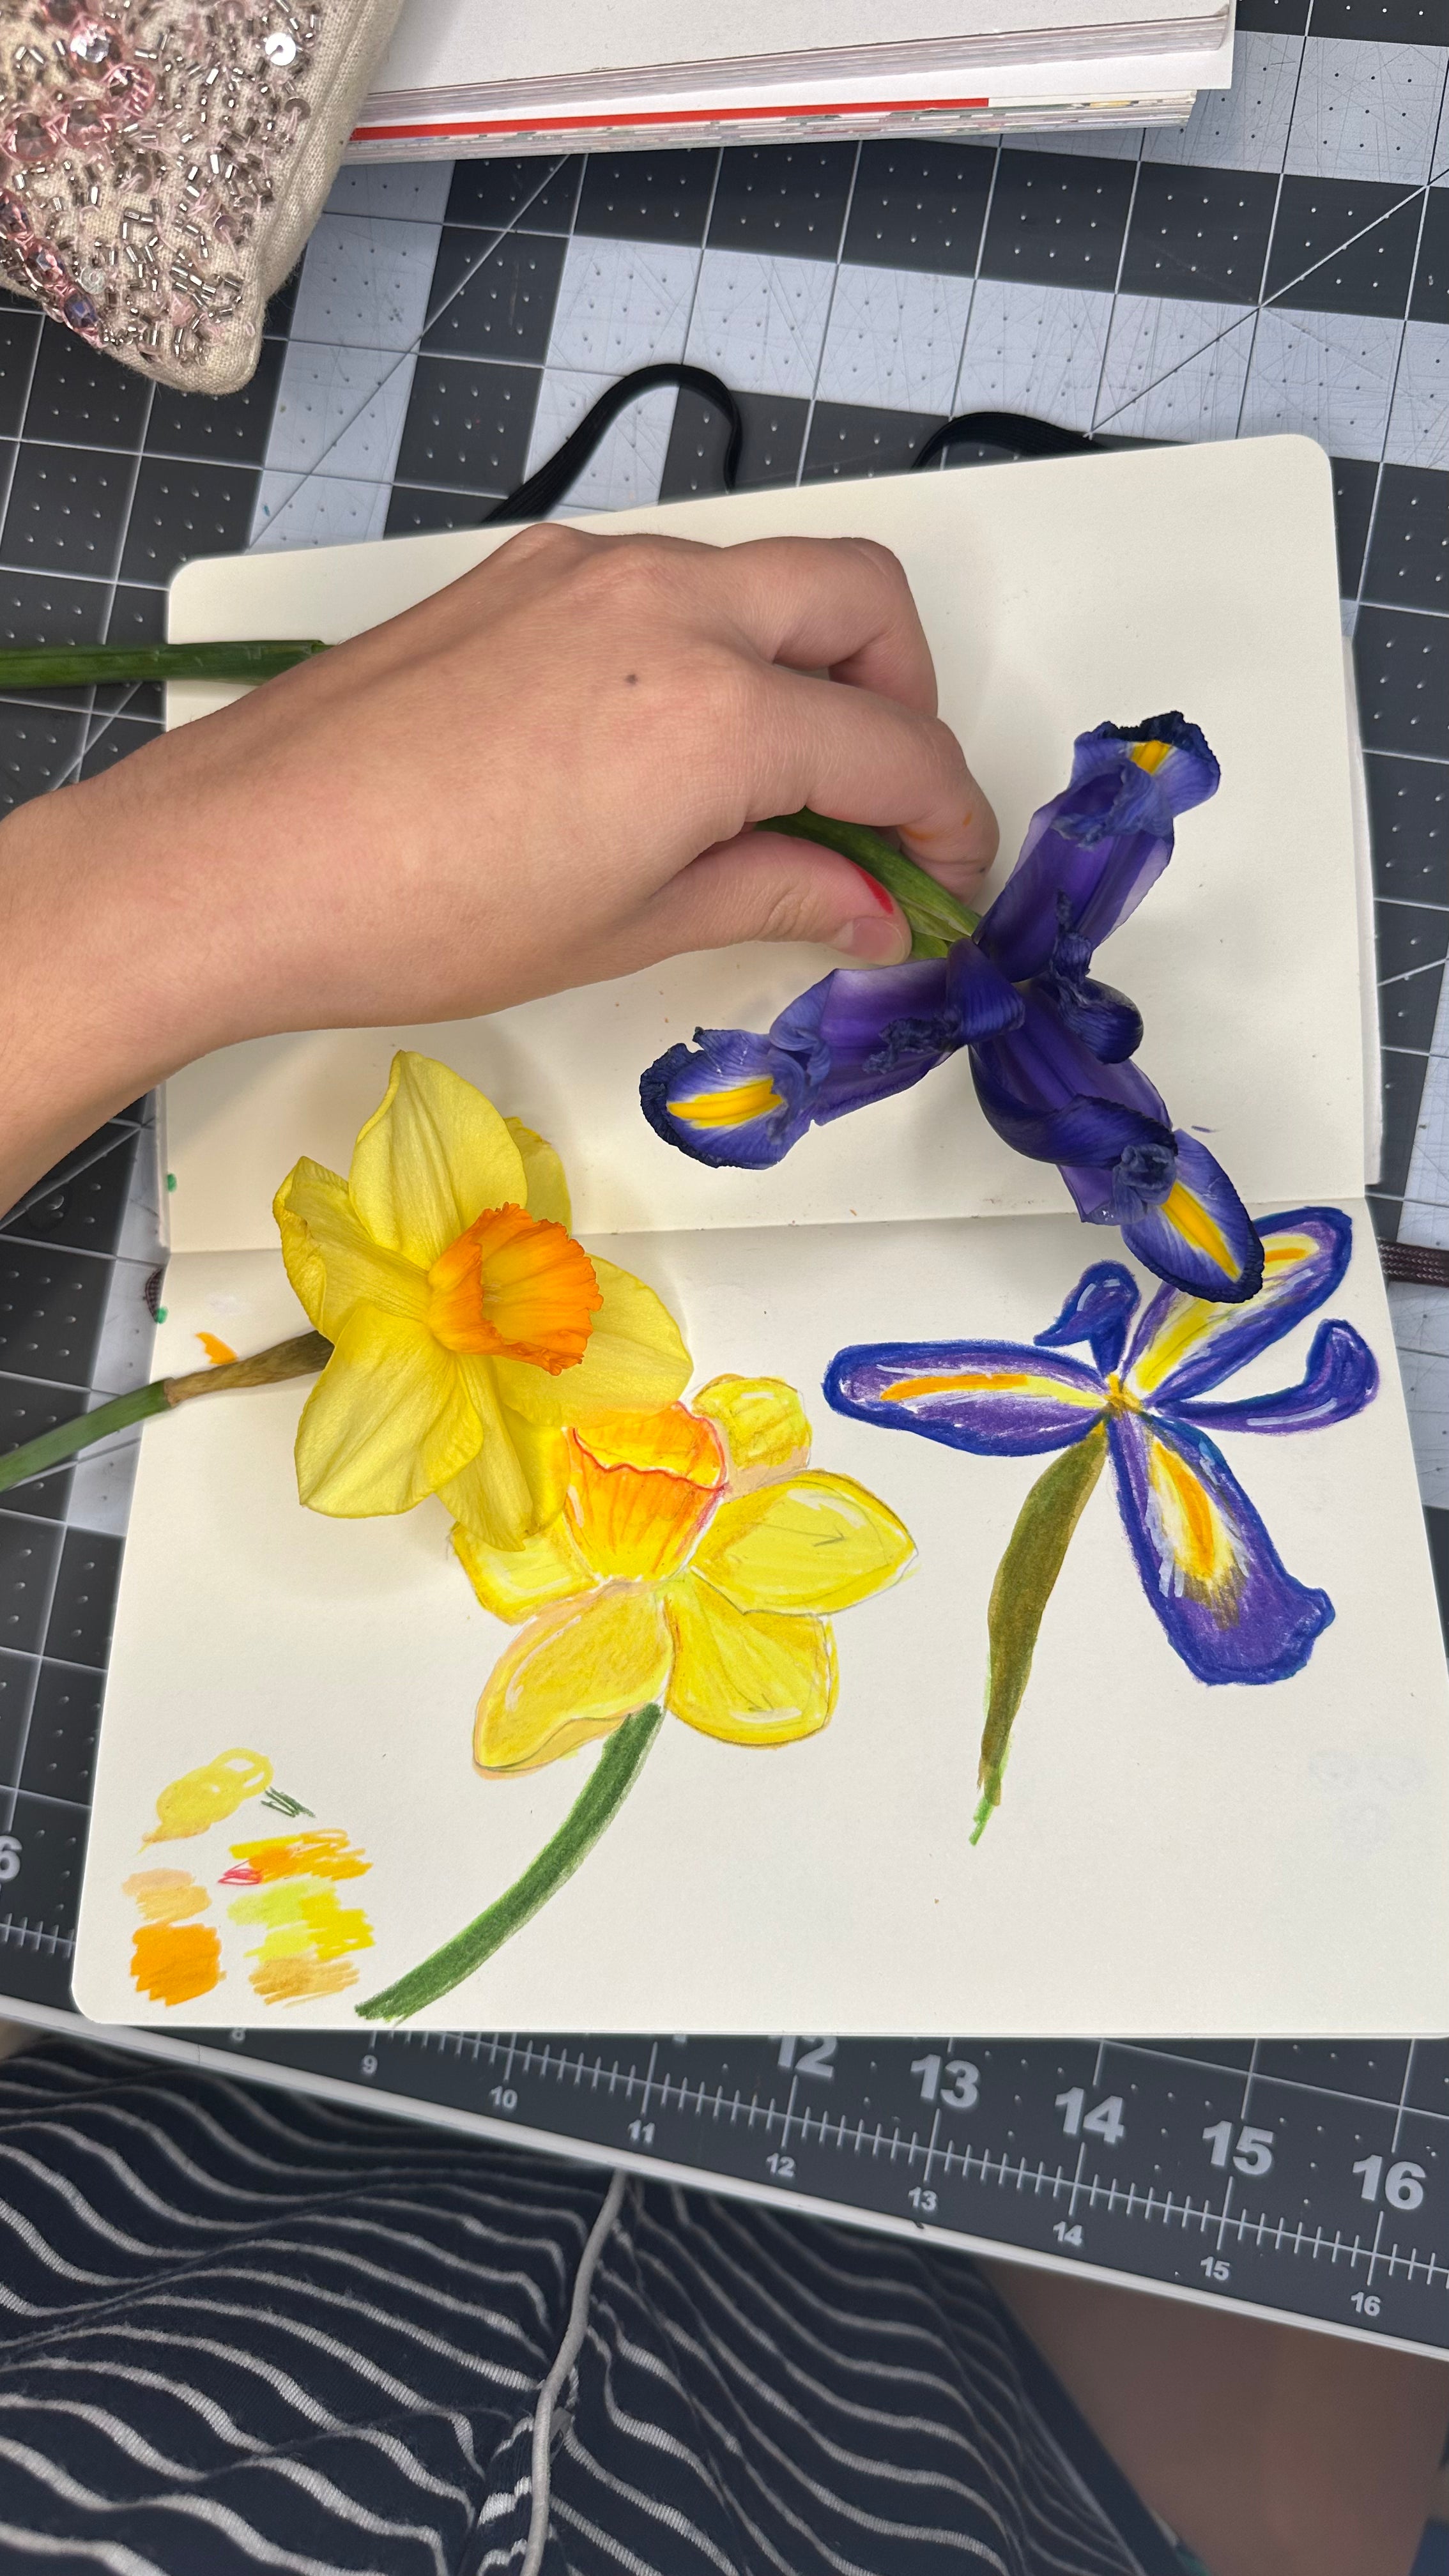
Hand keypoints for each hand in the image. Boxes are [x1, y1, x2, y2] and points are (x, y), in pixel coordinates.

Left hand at [0, 524, 995, 1209]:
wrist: (241, 861)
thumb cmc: (413, 911)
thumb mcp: (628, 927)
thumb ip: (776, 893)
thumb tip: (868, 906)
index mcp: (711, 713)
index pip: (894, 748)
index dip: (949, 821)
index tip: (950, 875)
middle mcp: (665, 607)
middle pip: (864, 603)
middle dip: (907, 698)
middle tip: (884, 807)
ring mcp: (589, 572)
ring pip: (766, 574)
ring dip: (810, 661)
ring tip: (778, 783)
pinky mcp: (526, 570)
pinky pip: (672, 580)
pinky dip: (717, 643)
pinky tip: (677, 741)